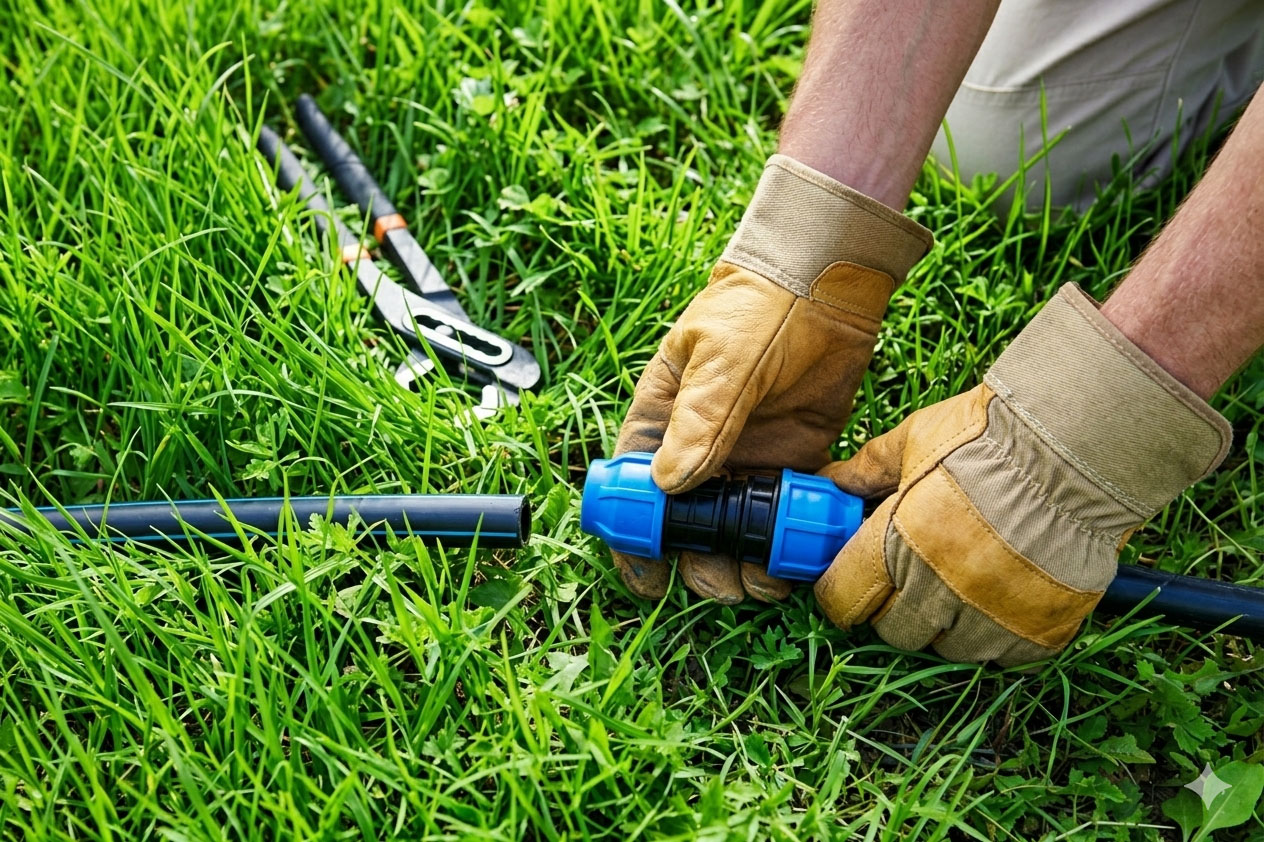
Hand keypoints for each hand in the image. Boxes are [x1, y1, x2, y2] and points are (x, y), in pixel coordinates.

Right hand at [612, 155, 931, 602]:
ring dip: (744, 563)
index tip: (648, 575)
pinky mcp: (790, 463)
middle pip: (686, 526)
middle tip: (723, 584)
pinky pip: (782, 516)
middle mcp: (698, 450)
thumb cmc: (756, 307)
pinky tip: (797, 559)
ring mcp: (745, 460)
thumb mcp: (721, 358)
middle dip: (699, 563)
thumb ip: (700, 419)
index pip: (633, 490)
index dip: (633, 538)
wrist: (826, 286)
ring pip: (735, 531)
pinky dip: (788, 542)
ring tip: (764, 583)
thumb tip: (671, 486)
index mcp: (661, 422)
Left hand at [814, 284, 1231, 665]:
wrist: (1080, 445)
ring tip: (965, 581)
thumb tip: (829, 481)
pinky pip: (1003, 656)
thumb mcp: (913, 440)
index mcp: (898, 543)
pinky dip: (999, 634)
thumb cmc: (992, 436)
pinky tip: (1006, 593)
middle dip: (895, 608)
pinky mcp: (1041, 631)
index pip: (844, 599)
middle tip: (911, 576)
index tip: (849, 583)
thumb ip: (865, 470)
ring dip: (948, 624)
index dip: (840, 592)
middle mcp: (940, 589)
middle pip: (895, 632)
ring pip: (948, 649)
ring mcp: (992, 616)